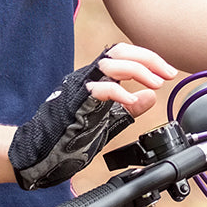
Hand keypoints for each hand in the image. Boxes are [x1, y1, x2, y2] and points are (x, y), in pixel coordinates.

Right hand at [9, 44, 176, 189]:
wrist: (38, 156)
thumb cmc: (68, 140)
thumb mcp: (108, 122)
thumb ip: (128, 107)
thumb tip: (150, 95)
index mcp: (94, 79)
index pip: (124, 54)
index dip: (148, 59)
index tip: (168, 72)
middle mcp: (86, 77)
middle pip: (119, 50)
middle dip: (148, 58)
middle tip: (168, 73)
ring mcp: (79, 87)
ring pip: (110, 62)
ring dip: (138, 69)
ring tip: (156, 83)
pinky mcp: (74, 102)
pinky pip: (100, 88)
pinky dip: (121, 93)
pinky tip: (132, 103)